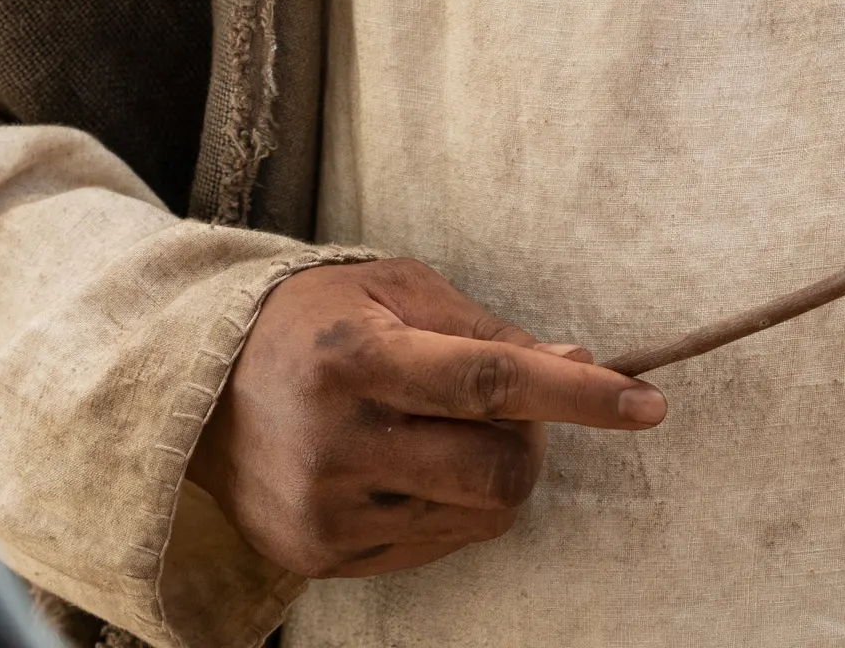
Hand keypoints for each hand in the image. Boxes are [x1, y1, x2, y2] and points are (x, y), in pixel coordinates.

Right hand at [185, 256, 664, 578]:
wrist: (198, 385)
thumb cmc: (314, 321)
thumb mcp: (393, 289)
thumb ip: (487, 330)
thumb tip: (580, 366)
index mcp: (356, 356)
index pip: (490, 381)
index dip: (576, 397)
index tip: (647, 404)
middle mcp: (337, 439)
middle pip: (498, 472)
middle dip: (531, 444)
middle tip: (512, 412)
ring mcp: (326, 508)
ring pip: (477, 518)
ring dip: (487, 478)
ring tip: (438, 435)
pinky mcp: (319, 555)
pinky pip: (434, 548)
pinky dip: (445, 509)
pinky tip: (401, 468)